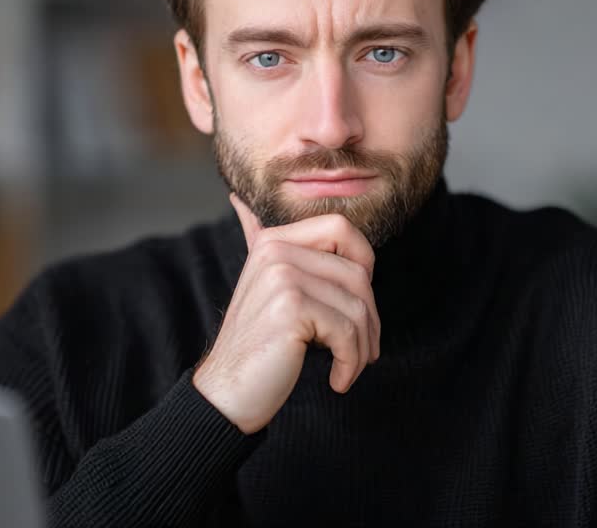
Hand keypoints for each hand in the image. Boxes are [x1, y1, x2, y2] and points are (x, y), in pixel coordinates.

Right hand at [192, 193, 380, 433]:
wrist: (226, 394)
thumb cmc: (260, 347)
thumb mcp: (266, 289)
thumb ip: (264, 246)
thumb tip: (240, 203)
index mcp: (274, 240)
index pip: (342, 228)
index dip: (364, 265)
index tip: (357, 305)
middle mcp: (276, 251)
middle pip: (358, 272)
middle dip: (370, 317)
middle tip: (363, 350)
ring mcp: (281, 277)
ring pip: (358, 306)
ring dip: (362, 347)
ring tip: (350, 367)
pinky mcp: (290, 308)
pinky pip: (347, 332)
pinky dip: (351, 363)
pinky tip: (339, 380)